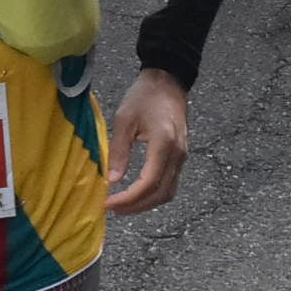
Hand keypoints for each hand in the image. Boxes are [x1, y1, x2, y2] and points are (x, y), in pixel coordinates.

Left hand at [105, 70, 189, 213]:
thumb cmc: (144, 96)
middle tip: (112, 208)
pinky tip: (136, 193)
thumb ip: (119, 150)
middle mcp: (178, 155)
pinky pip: (170, 183)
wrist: (168, 81)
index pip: (148, 182)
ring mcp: (182, 157)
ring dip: (146, 203)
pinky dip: (153, 194)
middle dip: (136, 206)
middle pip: (161, 193)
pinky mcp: (181, 156)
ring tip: (122, 205)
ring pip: (168, 192)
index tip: (108, 203)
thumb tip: (112, 180)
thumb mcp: (125, 119)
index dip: (129, 198)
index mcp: (164, 144)